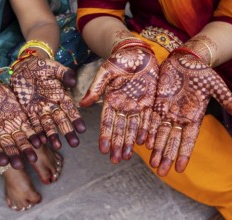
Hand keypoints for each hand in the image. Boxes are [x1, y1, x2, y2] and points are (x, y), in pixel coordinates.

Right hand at [0, 82, 40, 168]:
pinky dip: (36, 135)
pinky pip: (31, 129)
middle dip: (14, 155)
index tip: (3, 162)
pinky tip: (42, 141)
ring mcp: (14, 126)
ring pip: (22, 140)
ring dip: (27, 149)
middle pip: (9, 146)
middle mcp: (2, 132)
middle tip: (21, 165)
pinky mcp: (24, 119)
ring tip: (34, 158)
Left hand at [10, 56, 85, 148]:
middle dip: (67, 132)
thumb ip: (63, 73)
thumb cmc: (40, 66)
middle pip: (61, 120)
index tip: (82, 129)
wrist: (22, 67)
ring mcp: (40, 110)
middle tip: (74, 144)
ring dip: (52, 135)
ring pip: (47, 125)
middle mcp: (52, 106)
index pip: (70, 109)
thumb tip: (73, 81)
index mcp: (61, 95)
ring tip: (56, 146)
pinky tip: (39, 142)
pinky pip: (32, 124)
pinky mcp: (28, 112)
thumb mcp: (53, 67)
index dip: (76, 119)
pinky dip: (36, 133)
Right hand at [79, 38, 158, 162]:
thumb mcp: (105, 72)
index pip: (107, 122)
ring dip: (131, 143)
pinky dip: (147, 131)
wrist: (138, 52)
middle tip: (115, 160)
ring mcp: (137, 105)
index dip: (105, 136)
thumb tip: (81, 104)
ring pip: (134, 128)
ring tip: (127, 157)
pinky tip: (145, 143)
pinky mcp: (150, 102)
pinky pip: (149, 119)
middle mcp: (124, 106)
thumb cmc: (119, 59)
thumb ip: (95, 88)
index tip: (103, 149)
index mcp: (111, 100)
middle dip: (118, 145)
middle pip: (120, 129)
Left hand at [147, 52, 231, 175]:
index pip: (189, 140)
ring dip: (156, 148)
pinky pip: (151, 120)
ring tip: (152, 164)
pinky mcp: (156, 103)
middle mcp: (179, 117)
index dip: (184, 154)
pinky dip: (148, 131)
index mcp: (194, 117)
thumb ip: (227, 101)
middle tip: (161, 172)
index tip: (180, 168)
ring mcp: (167, 111)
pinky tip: (144, 143)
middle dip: (167, 156)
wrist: (185, 59)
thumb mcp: (216, 85)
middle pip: (173, 141)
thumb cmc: (201, 72)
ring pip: (160, 134)